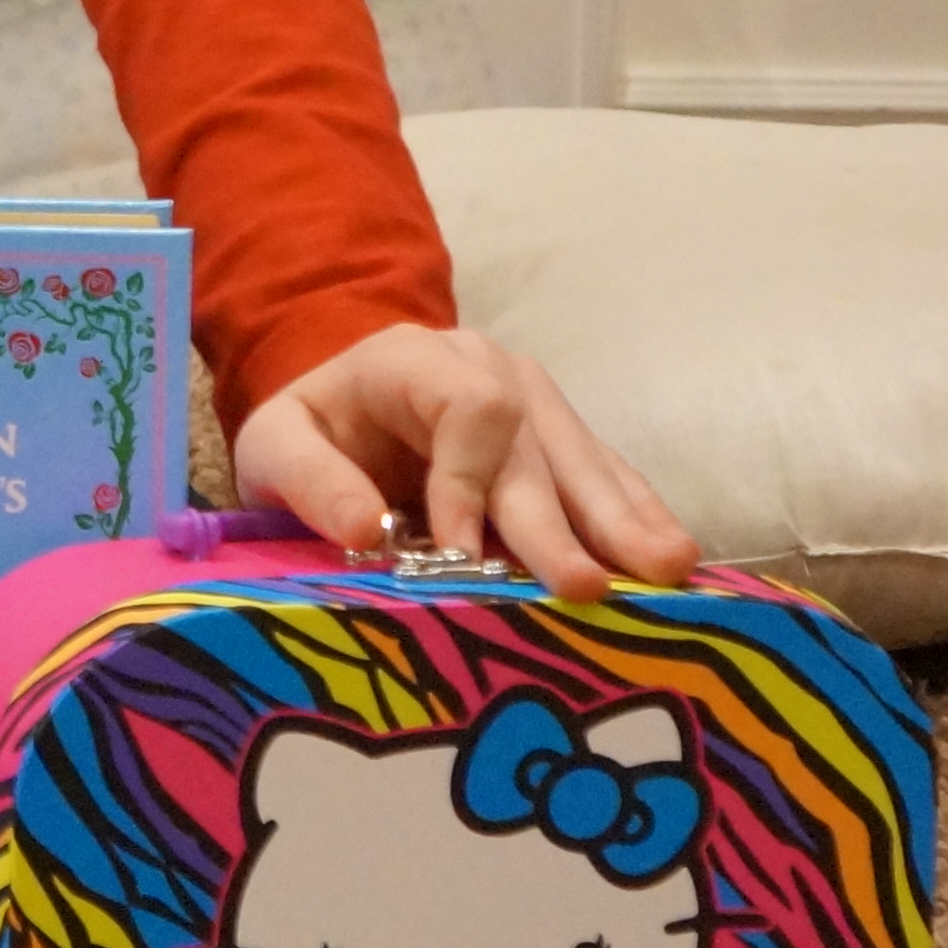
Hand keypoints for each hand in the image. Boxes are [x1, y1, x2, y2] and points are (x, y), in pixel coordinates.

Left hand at [236, 321, 692, 595]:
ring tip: (665, 569)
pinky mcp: (562, 441)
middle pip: (537, 445)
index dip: (469, 482)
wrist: (341, 414)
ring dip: (624, 520)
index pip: (469, 410)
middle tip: (584, 587)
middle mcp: (491, 370)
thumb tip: (366, 530)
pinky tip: (673, 557)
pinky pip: (607, 478)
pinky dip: (637, 517)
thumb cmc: (312, 435)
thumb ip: (311, 480)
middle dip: (559, 521)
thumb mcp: (275, 447)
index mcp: (415, 360)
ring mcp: (537, 404)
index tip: (461, 550)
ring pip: (586, 462)